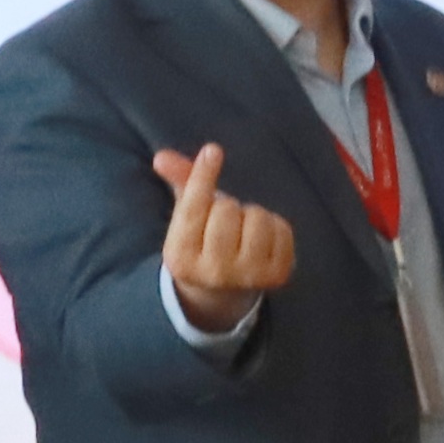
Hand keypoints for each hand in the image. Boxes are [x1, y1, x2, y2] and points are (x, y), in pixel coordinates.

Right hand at [159, 142, 299, 326]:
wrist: (224, 292)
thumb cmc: (203, 242)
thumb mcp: (186, 217)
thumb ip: (178, 183)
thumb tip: (161, 157)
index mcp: (181, 257)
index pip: (193, 208)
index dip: (203, 176)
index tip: (213, 150)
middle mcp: (212, 272)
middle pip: (226, 208)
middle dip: (226, 205)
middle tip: (222, 223)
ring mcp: (247, 277)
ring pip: (256, 216)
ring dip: (251, 214)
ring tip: (241, 232)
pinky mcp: (277, 275)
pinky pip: (281, 228)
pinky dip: (274, 225)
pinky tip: (262, 241)